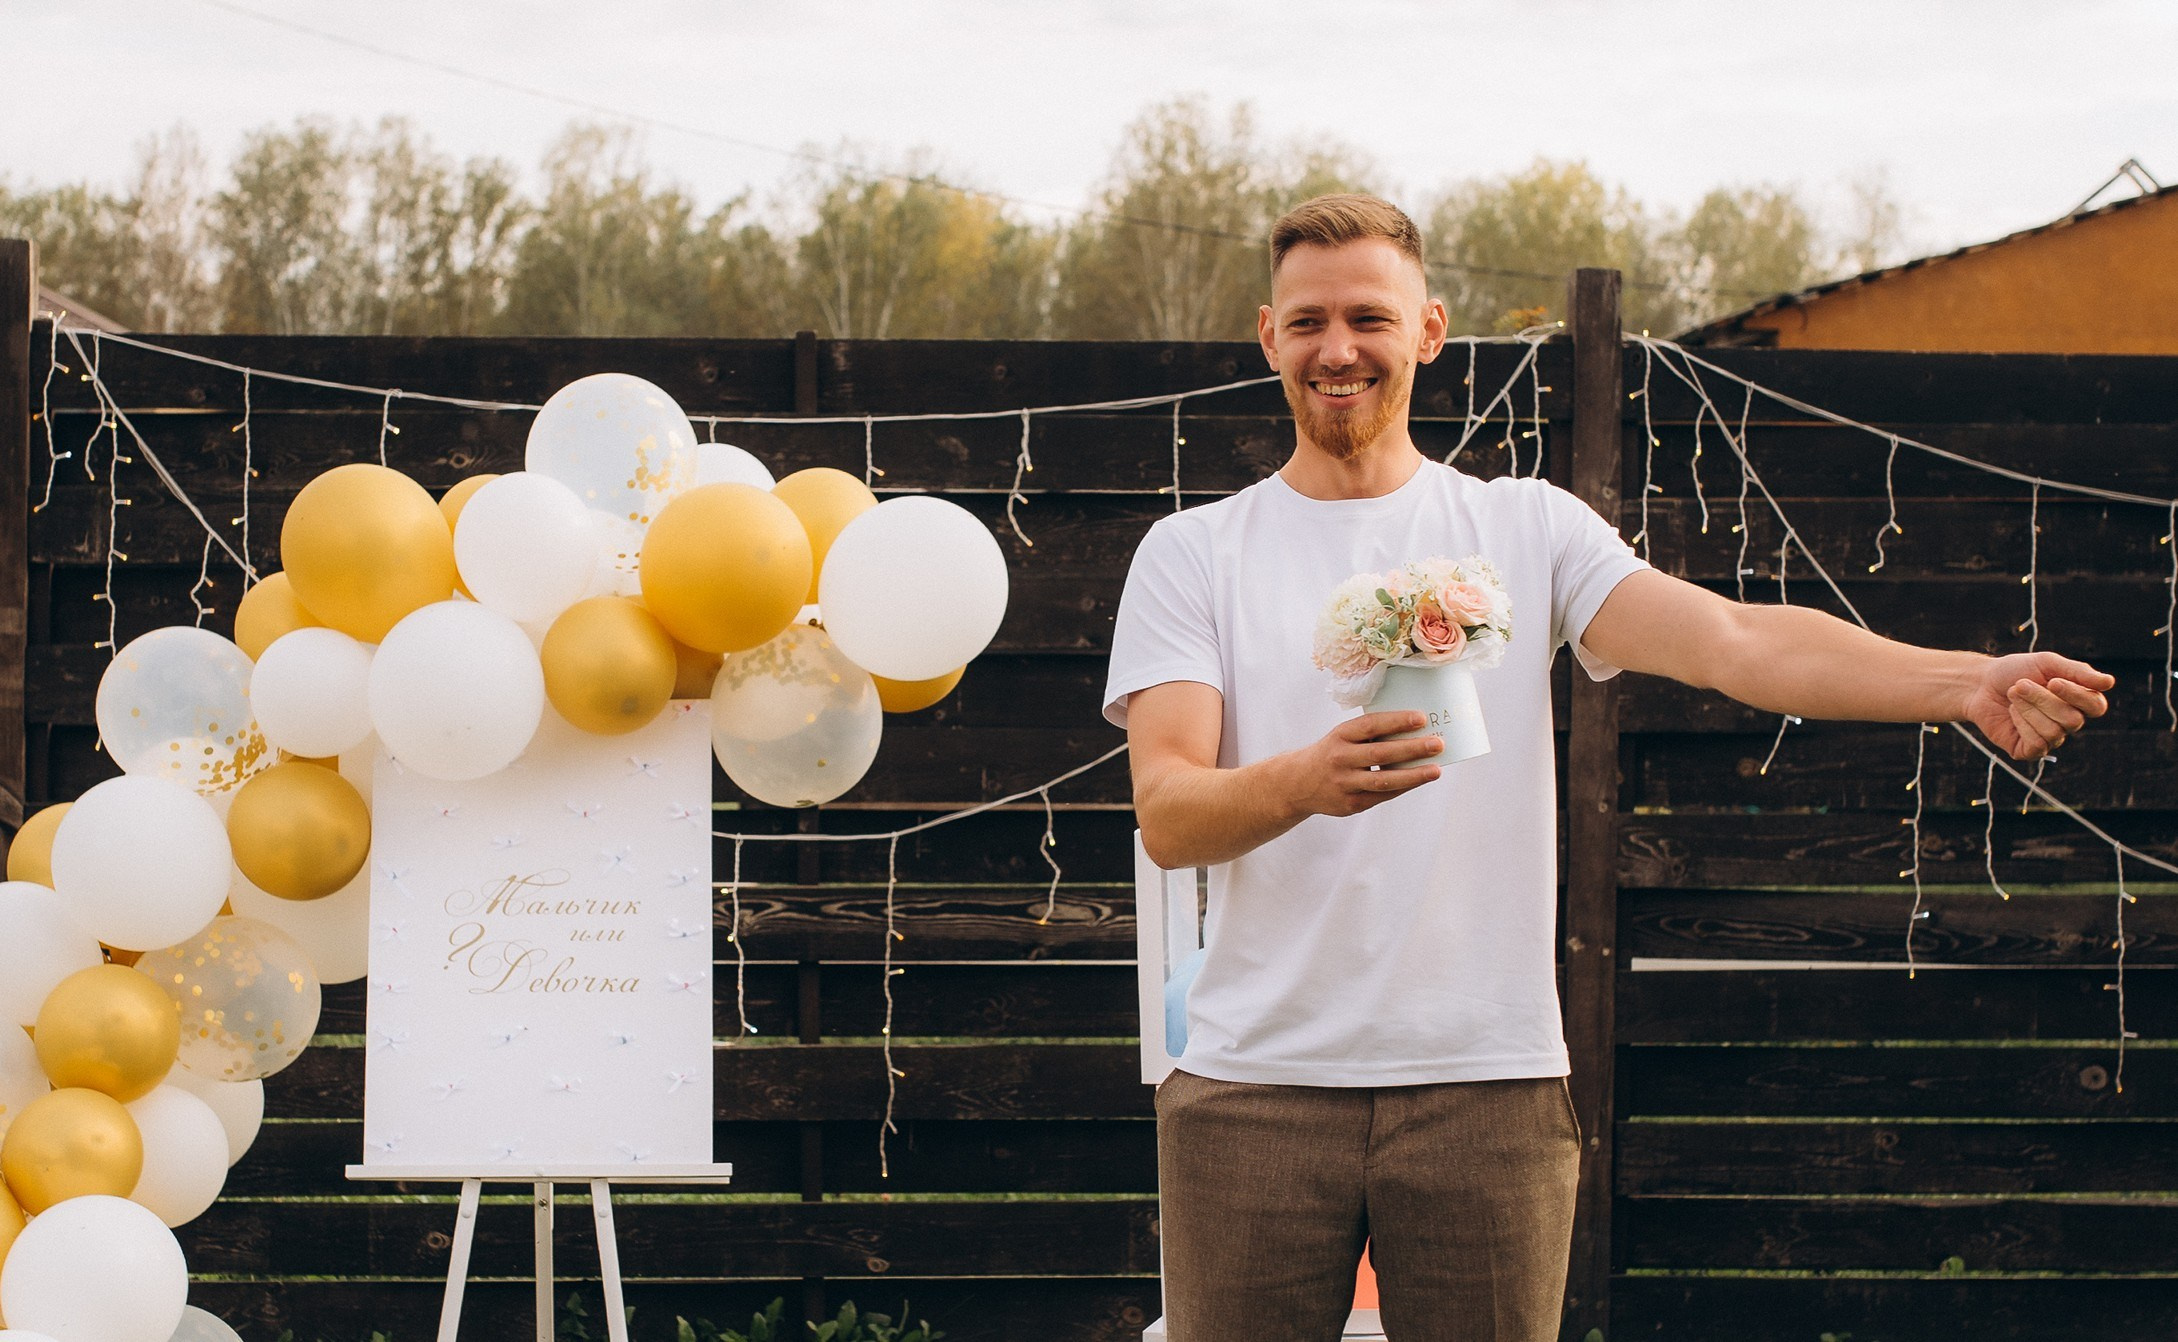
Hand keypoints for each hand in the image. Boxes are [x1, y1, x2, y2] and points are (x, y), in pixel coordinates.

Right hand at [1281, 711, 1443, 816]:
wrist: (1298, 783)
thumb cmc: (1332, 753)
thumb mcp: (1342, 737)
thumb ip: (1370, 734)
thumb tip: (1414, 730)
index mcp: (1340, 735)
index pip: (1370, 725)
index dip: (1396, 721)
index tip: (1421, 718)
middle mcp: (1340, 758)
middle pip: (1380, 753)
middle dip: (1412, 748)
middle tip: (1437, 744)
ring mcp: (1344, 783)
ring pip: (1383, 779)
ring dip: (1413, 775)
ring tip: (1436, 770)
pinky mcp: (1350, 804)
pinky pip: (1382, 795)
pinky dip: (1402, 787)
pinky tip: (1419, 780)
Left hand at [1960, 652, 2114, 759]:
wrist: (1980, 684)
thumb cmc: (2016, 671)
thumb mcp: (2046, 663)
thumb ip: (2078, 672)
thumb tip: (2110, 682)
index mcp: (2078, 700)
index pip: (2097, 707)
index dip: (2077, 696)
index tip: (2052, 681)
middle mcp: (2069, 721)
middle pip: (2073, 720)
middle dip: (2043, 700)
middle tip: (2020, 684)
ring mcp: (2051, 738)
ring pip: (2054, 732)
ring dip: (2029, 710)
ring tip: (2013, 695)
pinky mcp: (2030, 750)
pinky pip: (2038, 744)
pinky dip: (2021, 724)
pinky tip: (2012, 714)